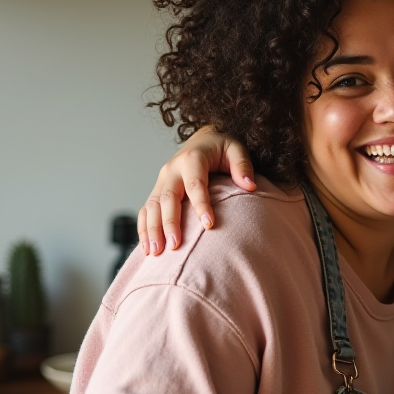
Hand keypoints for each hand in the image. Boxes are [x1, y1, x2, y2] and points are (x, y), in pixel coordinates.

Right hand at [138, 126, 254, 254]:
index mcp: (192, 159)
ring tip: (156, 252)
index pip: (195, 184)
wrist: (203, 140)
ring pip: (152, 205)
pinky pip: (146, 210)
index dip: (201, 204)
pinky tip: (147, 248)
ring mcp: (162, 180)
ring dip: (152, 229)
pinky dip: (144, 229)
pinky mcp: (157, 189)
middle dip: (170, 223)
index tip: (209, 225)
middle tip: (174, 246)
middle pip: (168, 197)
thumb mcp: (236, 150)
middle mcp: (172, 169)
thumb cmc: (222, 148)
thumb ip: (242, 165)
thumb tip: (249, 185)